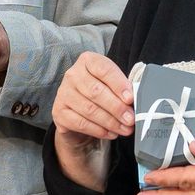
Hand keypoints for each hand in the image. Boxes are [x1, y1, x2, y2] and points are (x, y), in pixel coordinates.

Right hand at [51, 52, 131, 193]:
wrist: (78, 112)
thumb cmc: (101, 94)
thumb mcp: (111, 85)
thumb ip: (122, 88)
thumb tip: (135, 101)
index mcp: (87, 61)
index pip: (104, 69)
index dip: (118, 84)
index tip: (131, 99)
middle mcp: (72, 74)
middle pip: (96, 91)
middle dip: (117, 107)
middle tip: (131, 119)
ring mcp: (63, 93)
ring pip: (89, 109)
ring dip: (110, 122)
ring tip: (125, 129)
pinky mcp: (59, 112)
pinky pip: (81, 123)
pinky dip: (99, 130)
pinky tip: (111, 133)